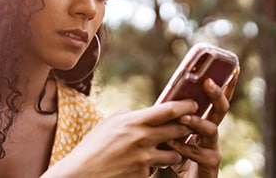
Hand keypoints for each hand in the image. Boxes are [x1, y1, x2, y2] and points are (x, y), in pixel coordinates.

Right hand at [43, 100, 198, 177]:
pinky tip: (141, 165)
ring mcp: (145, 159)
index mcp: (133, 122)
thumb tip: (142, 113)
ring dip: (173, 152)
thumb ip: (129, 117)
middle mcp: (142, 139)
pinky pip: (157, 169)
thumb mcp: (108, 124)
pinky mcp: (143, 175)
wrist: (82, 174)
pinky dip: (154, 167)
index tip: (194, 104)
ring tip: (163, 150)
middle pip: (179, 130)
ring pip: (175, 154)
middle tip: (188, 126)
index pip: (169, 110)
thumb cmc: (92, 147)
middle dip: (186, 128)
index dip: (186, 105)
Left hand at [169, 78, 235, 177]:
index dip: (224, 86)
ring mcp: (213, 149)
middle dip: (216, 95)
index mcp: (203, 123)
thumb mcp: (169, 134)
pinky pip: (200, 153)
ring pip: (211, 130)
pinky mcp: (210, 165)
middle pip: (220, 110)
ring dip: (196, 122)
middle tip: (207, 82)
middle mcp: (211, 134)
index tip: (230, 70)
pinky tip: (172, 144)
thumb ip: (169, 120)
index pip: (214, 101)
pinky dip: (185, 147)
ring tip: (182, 118)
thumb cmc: (173, 157)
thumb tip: (158, 102)